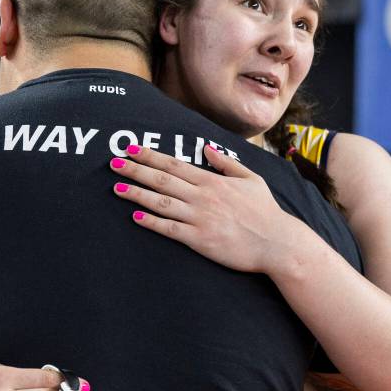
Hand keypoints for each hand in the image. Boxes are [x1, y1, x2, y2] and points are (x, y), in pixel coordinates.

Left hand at [110, 145, 300, 273]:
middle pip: (162, 180)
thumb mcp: (251, 179)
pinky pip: (171, 229)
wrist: (277, 243)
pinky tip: (136, 217)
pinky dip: (152, 222)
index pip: (175, 164)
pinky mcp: (200, 240)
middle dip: (136, 169)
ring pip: (162, 203)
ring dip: (137, 194)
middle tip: (113, 162)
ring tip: (117, 187)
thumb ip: (226, 163)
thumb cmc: (266, 212)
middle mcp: (203, 196)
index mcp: (213, 181)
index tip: (131, 148)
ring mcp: (200, 218)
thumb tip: (206, 148)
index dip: (150, 155)